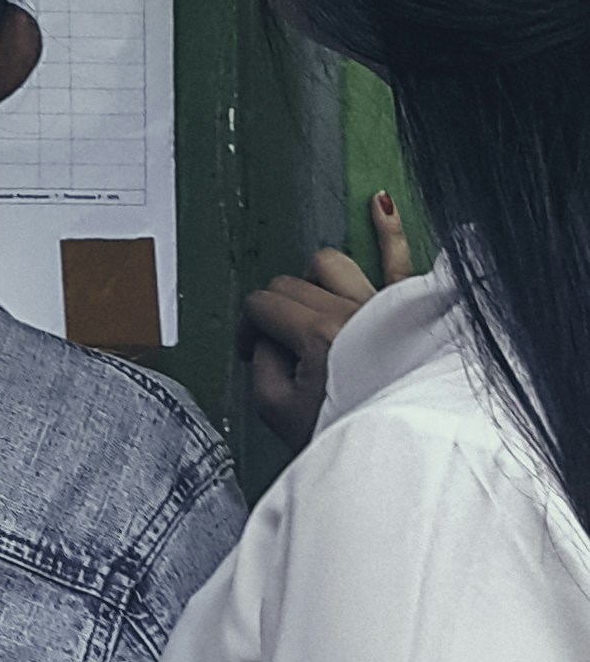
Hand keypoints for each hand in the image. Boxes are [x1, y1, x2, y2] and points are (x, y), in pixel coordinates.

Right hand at [239, 183, 414, 450]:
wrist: (409, 458)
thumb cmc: (349, 434)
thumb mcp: (280, 414)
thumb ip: (263, 367)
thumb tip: (269, 343)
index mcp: (321, 335)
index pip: (264, 304)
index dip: (248, 327)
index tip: (252, 352)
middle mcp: (353, 312)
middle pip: (292, 283)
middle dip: (275, 311)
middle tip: (279, 347)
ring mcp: (384, 308)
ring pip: (332, 263)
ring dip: (312, 279)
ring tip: (310, 303)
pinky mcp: (412, 311)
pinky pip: (402, 259)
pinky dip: (389, 229)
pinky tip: (381, 203)